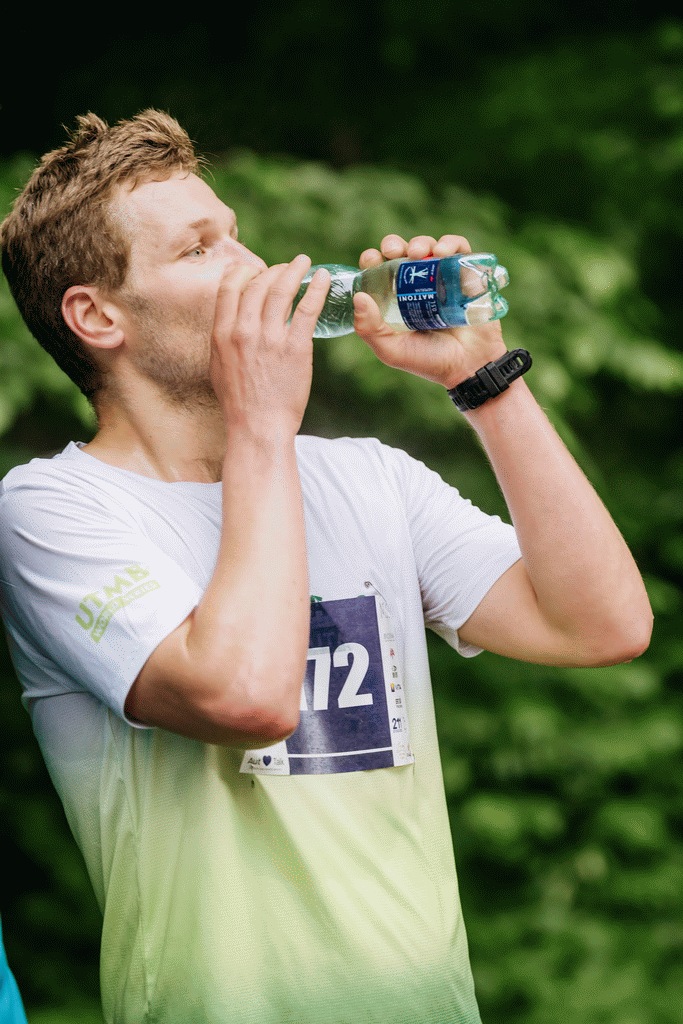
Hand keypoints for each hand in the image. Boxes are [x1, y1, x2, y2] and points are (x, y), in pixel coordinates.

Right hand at [210, 255, 329, 434]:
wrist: (257, 428)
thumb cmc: (239, 403)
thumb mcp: (219, 366)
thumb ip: (224, 340)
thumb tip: (231, 321)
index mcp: (221, 333)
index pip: (230, 286)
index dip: (245, 271)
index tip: (256, 270)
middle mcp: (243, 331)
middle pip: (258, 283)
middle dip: (273, 269)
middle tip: (286, 268)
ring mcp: (269, 338)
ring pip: (281, 289)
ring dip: (294, 270)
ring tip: (304, 262)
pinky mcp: (295, 348)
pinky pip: (307, 309)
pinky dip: (317, 289)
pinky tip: (325, 279)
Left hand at [353, 233, 507, 389]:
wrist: (468, 366)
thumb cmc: (427, 360)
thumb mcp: (391, 350)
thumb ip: (369, 329)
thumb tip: (358, 296)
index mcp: (395, 297)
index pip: (379, 270)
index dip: (372, 259)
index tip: (371, 259)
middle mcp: (417, 283)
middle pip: (401, 252)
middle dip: (393, 244)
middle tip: (392, 251)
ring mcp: (442, 277)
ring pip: (428, 247)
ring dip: (420, 243)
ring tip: (419, 253)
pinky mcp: (466, 274)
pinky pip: (459, 248)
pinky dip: (450, 243)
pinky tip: (443, 252)